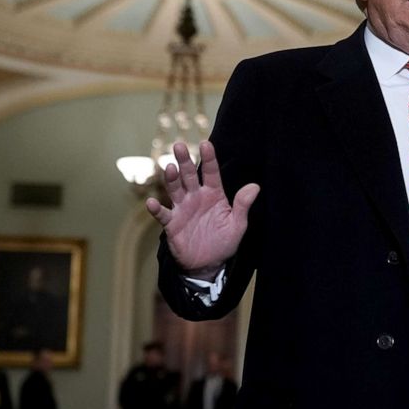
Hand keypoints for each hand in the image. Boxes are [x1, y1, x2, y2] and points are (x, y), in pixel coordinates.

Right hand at [146, 141, 259, 278]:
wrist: (208, 265)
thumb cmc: (224, 242)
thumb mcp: (237, 225)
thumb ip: (243, 205)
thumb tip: (255, 186)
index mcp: (214, 194)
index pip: (211, 173)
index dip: (208, 158)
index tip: (206, 144)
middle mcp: (196, 197)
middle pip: (189, 175)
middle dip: (184, 161)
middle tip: (179, 146)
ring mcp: (182, 209)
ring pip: (175, 189)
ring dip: (171, 179)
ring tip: (170, 168)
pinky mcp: (171, 223)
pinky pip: (163, 214)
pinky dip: (156, 209)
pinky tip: (153, 203)